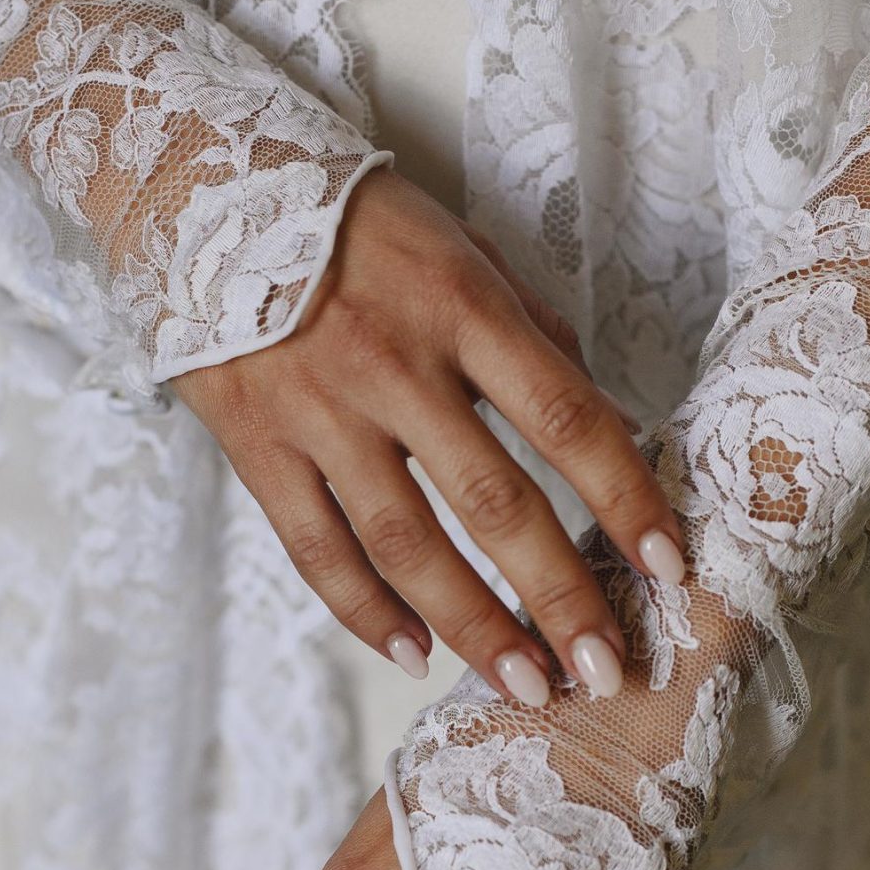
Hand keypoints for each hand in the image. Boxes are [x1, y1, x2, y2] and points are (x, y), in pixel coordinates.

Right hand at [171, 169, 684, 705]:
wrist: (202, 184)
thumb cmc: (351, 223)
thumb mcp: (456, 243)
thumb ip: (524, 326)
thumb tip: (595, 406)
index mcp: (461, 306)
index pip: (566, 419)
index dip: (625, 500)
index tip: (668, 567)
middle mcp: (394, 364)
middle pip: (495, 503)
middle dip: (559, 598)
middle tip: (604, 671)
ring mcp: (320, 412)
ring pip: (407, 545)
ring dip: (473, 626)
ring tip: (524, 685)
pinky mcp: (258, 445)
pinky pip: (318, 550)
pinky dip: (368, 612)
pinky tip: (416, 655)